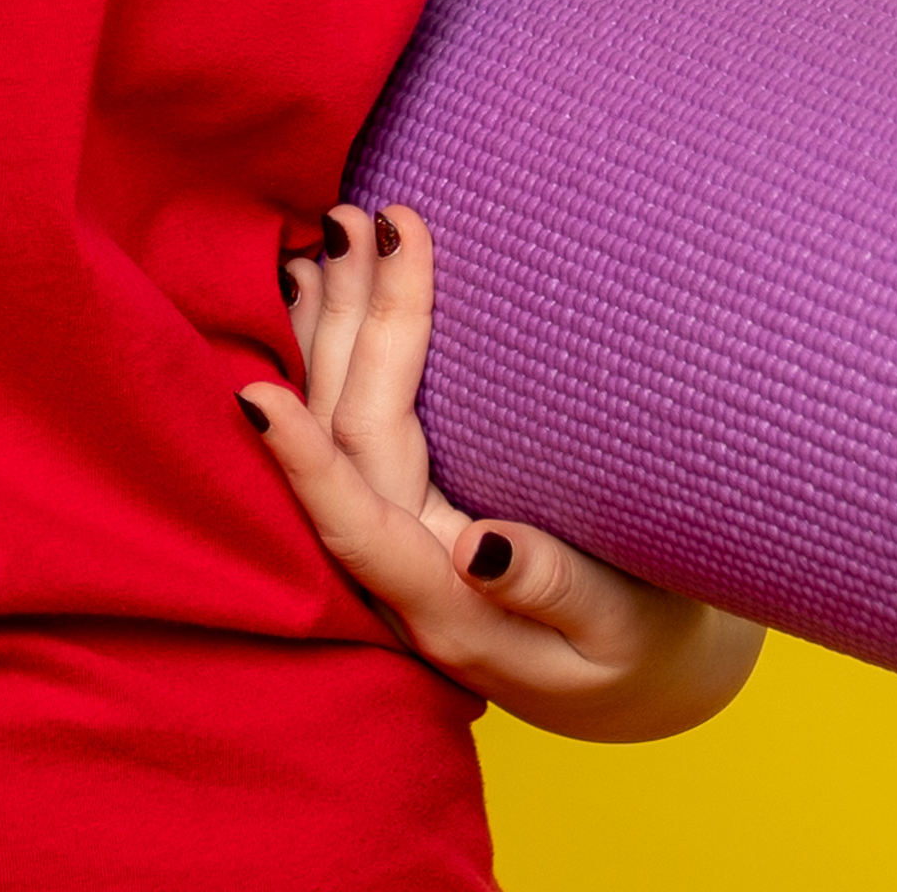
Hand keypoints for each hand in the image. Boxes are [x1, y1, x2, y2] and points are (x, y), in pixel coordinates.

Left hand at [243, 202, 768, 744]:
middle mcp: (398, 573)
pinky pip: (353, 427)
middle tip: (357, 220)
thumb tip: (481, 549)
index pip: (358, 525)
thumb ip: (551, 590)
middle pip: (352, 442)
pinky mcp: (402, 509)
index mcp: (445, 611)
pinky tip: (321, 291)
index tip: (257, 395)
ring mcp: (393, 538)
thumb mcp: (619, 632)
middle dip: (350, 328)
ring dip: (333, 327)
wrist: (634, 676)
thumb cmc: (639, 653)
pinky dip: (336, 351)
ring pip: (340, 425)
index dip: (304, 464)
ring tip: (326, 232)